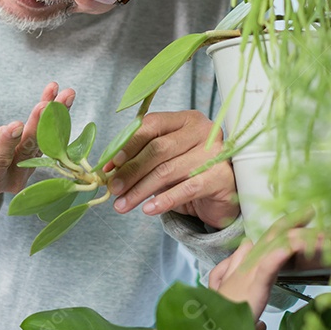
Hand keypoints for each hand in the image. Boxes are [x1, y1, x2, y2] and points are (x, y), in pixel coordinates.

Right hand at [0, 75, 74, 197]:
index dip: (6, 145)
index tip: (15, 124)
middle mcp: (12, 179)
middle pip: (26, 151)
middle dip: (37, 127)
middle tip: (46, 104)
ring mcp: (28, 170)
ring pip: (44, 142)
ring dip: (54, 117)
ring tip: (64, 93)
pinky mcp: (40, 160)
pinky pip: (51, 136)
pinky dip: (56, 115)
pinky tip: (62, 95)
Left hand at [104, 110, 238, 228]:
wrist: (221, 195)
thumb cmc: (188, 173)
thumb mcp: (163, 161)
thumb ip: (139, 159)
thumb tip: (109, 169)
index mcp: (184, 119)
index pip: (151, 125)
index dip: (127, 145)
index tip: (110, 165)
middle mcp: (202, 131)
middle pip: (158, 149)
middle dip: (131, 170)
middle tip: (113, 188)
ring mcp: (215, 153)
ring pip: (168, 171)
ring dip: (140, 190)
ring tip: (122, 204)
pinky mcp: (221, 177)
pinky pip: (187, 189)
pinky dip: (164, 200)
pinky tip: (148, 209)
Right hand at [209, 223, 315, 320]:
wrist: (210, 327)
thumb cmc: (221, 315)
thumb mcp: (229, 292)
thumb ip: (237, 274)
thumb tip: (247, 252)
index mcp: (245, 266)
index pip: (267, 240)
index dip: (283, 226)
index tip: (302, 219)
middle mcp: (248, 264)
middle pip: (273, 237)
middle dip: (293, 223)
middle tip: (310, 210)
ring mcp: (250, 272)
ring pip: (276, 246)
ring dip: (302, 238)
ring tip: (324, 234)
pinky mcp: (253, 285)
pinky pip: (268, 266)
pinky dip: (281, 254)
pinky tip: (295, 245)